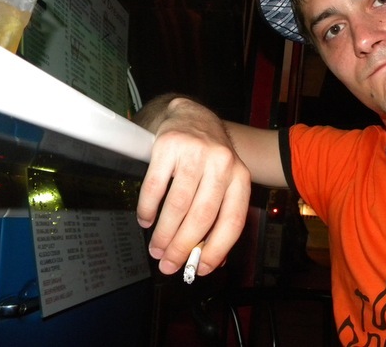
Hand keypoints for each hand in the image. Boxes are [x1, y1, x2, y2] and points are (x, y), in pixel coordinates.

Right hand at [135, 97, 250, 275]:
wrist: (191, 116)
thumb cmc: (208, 157)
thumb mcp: (224, 181)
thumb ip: (220, 217)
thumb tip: (212, 260)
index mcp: (240, 177)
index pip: (232, 221)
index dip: (217, 249)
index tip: (201, 269)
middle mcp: (222, 164)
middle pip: (202, 216)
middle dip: (183, 247)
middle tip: (168, 264)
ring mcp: (196, 153)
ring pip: (178, 204)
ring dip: (164, 233)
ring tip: (156, 248)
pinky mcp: (169, 145)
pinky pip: (155, 186)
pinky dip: (147, 208)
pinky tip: (145, 220)